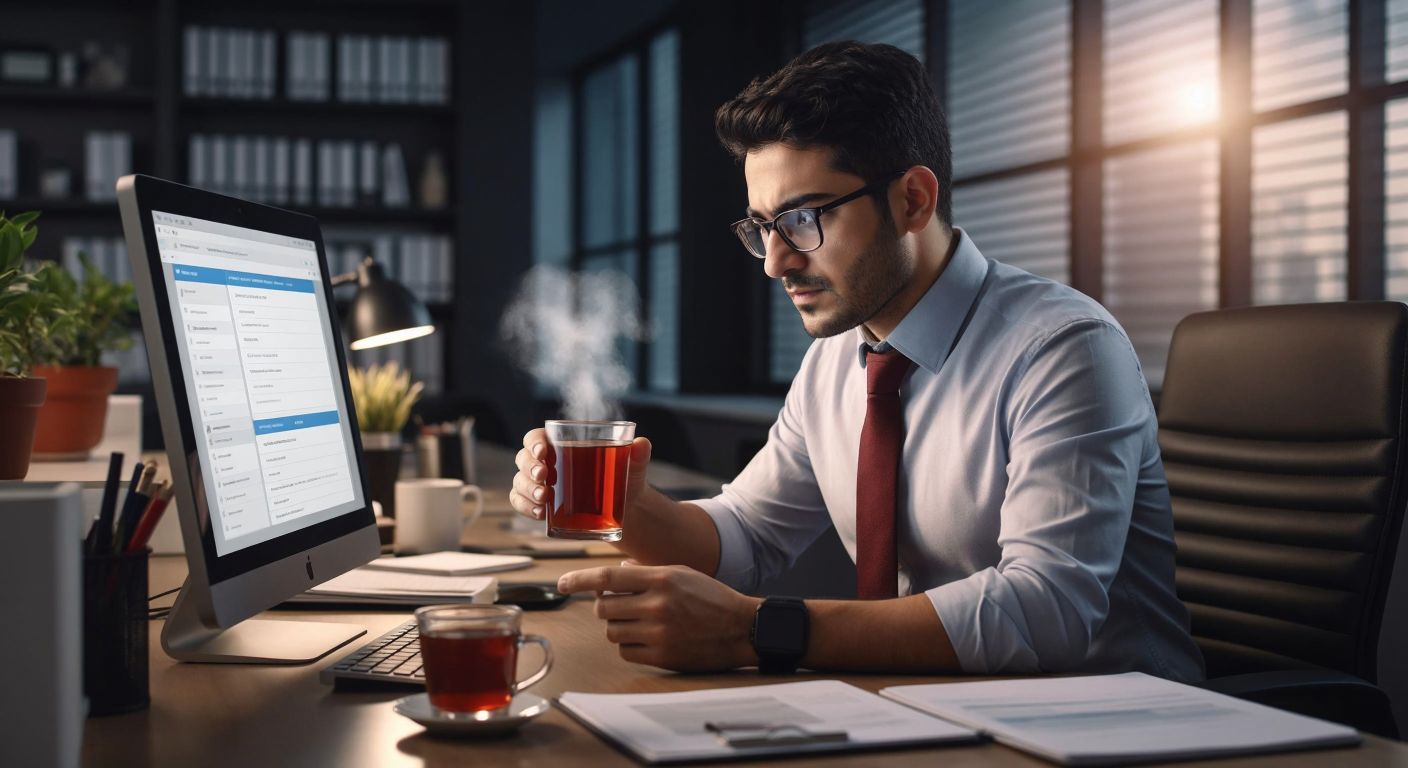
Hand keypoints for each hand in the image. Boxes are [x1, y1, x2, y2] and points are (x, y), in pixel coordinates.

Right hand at [510, 428, 653, 522]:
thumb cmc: (622, 478)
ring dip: (528, 490)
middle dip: (530, 468)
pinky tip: (540, 514)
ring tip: (545, 499)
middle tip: (544, 477)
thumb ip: (638, 454)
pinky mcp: (540, 505)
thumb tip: (642, 443)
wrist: (624, 507)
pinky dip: (526, 508)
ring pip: (520, 482)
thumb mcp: (632, 466)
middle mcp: (545, 462)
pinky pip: (521, 503)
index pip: (537, 437)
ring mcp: (539, 484)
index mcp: (561, 444)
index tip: (543, 452)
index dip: (534, 443)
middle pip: (523, 459)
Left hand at [557, 563, 761, 671]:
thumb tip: (615, 574)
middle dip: (604, 606)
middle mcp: (656, 605)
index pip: (606, 577)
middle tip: (619, 604)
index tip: (561, 583)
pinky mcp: (661, 656)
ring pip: (612, 631)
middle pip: (603, 607)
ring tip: (638, 621)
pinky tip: (646, 638)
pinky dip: (629, 645)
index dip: (578, 579)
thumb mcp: (681, 573)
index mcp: (661, 578)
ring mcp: (658, 633)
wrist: (741, 628)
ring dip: (618, 626)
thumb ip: (646, 573)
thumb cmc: (711, 597)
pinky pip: (625, 652)